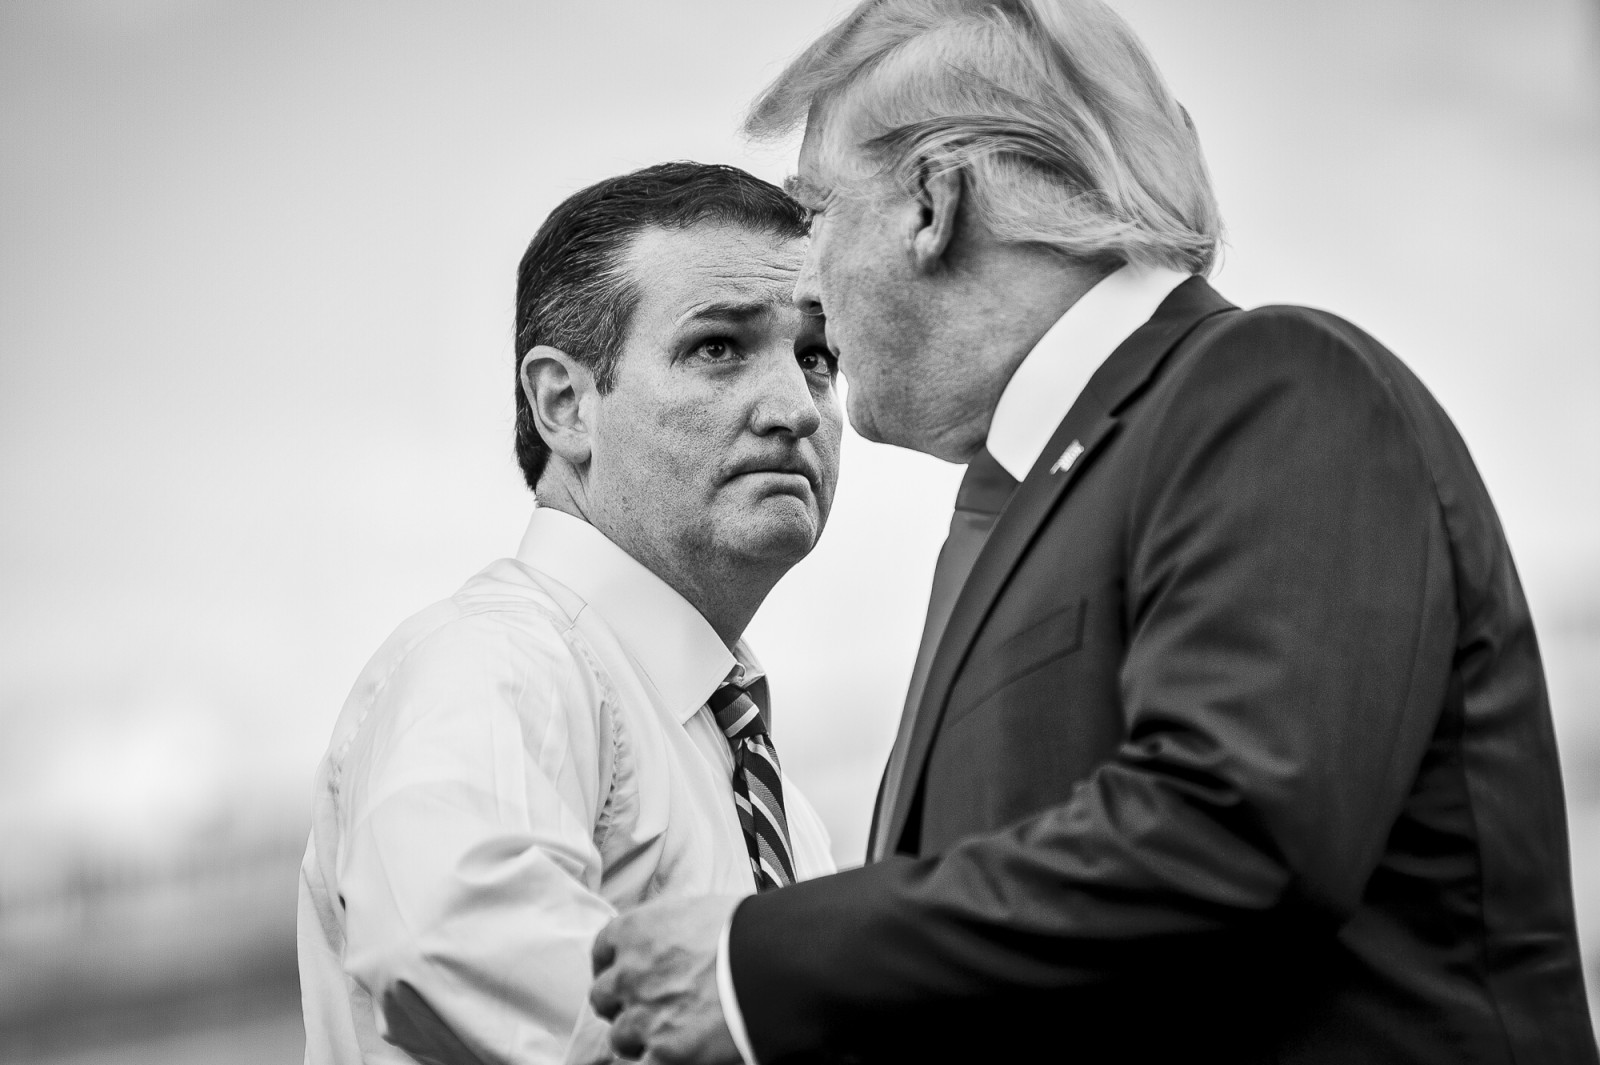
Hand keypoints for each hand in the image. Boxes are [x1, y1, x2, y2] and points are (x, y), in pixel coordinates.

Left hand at [587, 894, 743, 1064]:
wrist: (774, 962)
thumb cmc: (748, 930)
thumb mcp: (698, 910)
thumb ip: (669, 929)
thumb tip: (672, 943)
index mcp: (634, 931)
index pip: (603, 952)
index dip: (615, 965)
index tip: (625, 973)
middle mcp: (628, 973)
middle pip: (603, 996)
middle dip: (623, 1003)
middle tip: (648, 1007)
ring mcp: (642, 1016)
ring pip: (619, 1036)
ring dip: (638, 1037)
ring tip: (668, 1034)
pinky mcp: (663, 1053)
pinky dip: (651, 1062)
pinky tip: (669, 1057)